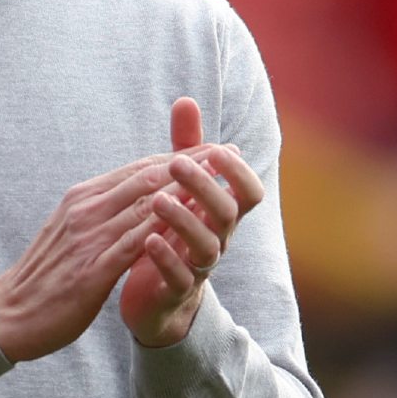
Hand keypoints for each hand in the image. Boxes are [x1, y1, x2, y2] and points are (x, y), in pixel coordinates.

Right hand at [0, 140, 219, 362]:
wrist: (10, 313)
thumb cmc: (46, 275)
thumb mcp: (72, 231)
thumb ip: (100, 212)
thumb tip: (134, 197)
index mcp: (82, 198)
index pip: (137, 169)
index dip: (177, 157)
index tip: (210, 148)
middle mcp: (85, 210)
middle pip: (146, 179)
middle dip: (189, 165)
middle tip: (226, 152)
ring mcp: (87, 238)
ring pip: (143, 205)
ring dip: (184, 191)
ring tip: (219, 181)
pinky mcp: (91, 270)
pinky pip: (132, 244)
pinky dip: (161, 230)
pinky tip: (187, 226)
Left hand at [120, 98, 264, 347]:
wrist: (156, 296)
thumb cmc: (172, 231)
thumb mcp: (179, 188)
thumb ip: (185, 148)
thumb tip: (185, 101)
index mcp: (221, 213)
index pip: (249, 192)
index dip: (238, 172)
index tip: (217, 150)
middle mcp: (218, 239)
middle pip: (226, 213)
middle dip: (205, 187)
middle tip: (177, 164)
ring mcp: (199, 267)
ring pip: (207, 246)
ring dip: (184, 220)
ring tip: (158, 201)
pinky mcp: (175, 291)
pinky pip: (179, 278)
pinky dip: (165, 258)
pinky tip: (147, 240)